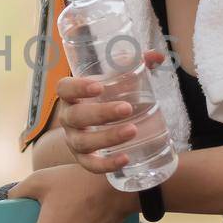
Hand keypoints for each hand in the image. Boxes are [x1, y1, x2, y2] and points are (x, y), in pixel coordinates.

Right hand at [57, 48, 168, 175]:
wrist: (92, 128)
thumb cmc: (105, 98)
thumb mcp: (115, 82)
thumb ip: (134, 66)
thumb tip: (157, 56)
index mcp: (71, 95)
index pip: (64, 89)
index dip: (78, 87)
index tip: (99, 86)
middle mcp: (68, 118)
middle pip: (77, 117)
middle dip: (101, 113)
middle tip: (127, 108)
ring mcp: (74, 140)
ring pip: (84, 142)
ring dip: (107, 138)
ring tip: (132, 131)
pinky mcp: (83, 159)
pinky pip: (91, 165)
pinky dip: (107, 164)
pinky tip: (125, 159)